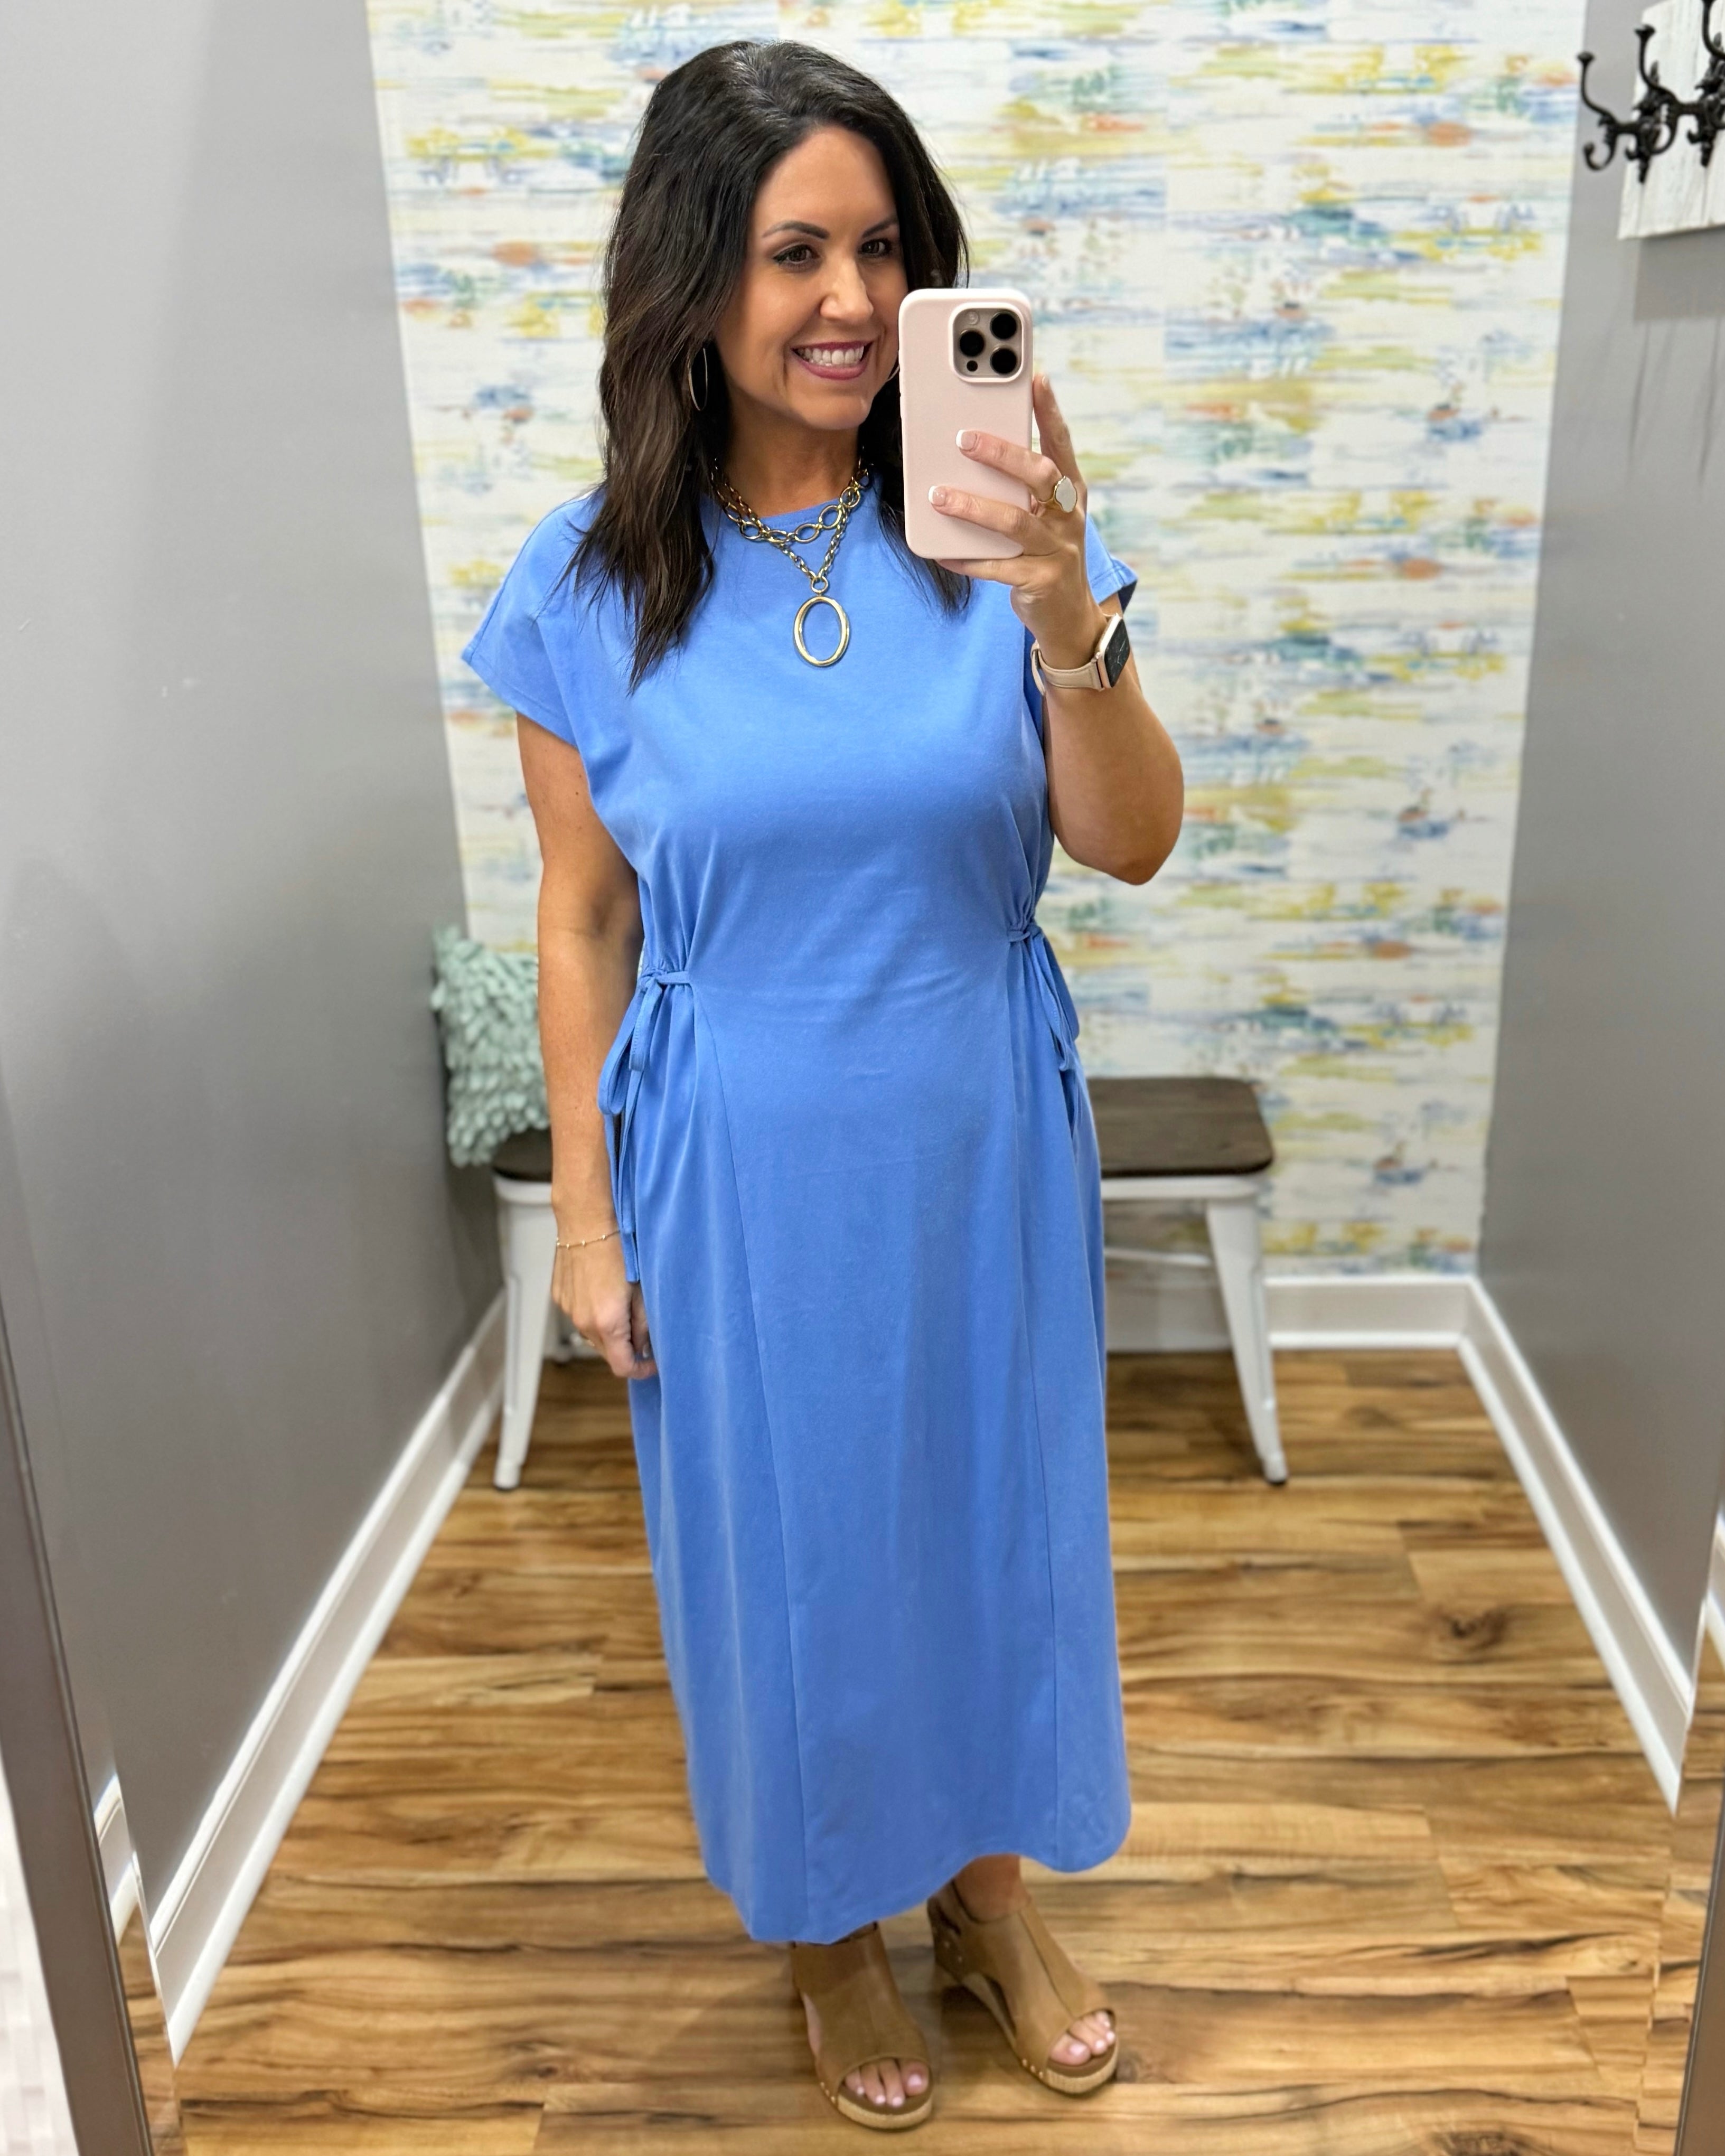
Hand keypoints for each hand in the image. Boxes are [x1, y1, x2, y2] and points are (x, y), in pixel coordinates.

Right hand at [552, 1233, 655, 1378]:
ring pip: (591, 1334)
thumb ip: (644, 1323)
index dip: (641, 1369)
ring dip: (608, 1330)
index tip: (652, 1363)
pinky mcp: (560, 1295)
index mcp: (607, 1324)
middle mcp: (583, 1321)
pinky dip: (593, 1313)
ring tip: (623, 1305)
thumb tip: (645, 1345)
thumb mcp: (643, 1289)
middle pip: (606, 1352)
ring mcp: (568, 1309)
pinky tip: (603, 1290)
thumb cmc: (620, 1248)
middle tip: (643, 1330)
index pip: (622, 1366)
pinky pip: (579, 1314)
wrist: (587, 1219)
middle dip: (625, 1348)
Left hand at [928, 371, 1104, 671]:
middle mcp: (1068, 517)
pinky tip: (942, 551)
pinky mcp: (1038, 581)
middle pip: (1039, 476)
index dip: (1050, 411)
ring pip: (1014, 522)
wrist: (1068, 616)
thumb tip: (974, 447)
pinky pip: (996, 567)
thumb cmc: (1046, 552)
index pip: (1062, 443)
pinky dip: (967, 558)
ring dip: (973, 507)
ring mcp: (1056, 550)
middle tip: (964, 438)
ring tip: (939, 496)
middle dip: (1002, 454)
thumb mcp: (1042, 514)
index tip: (1035, 377)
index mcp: (1069, 492)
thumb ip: (1020, 486)